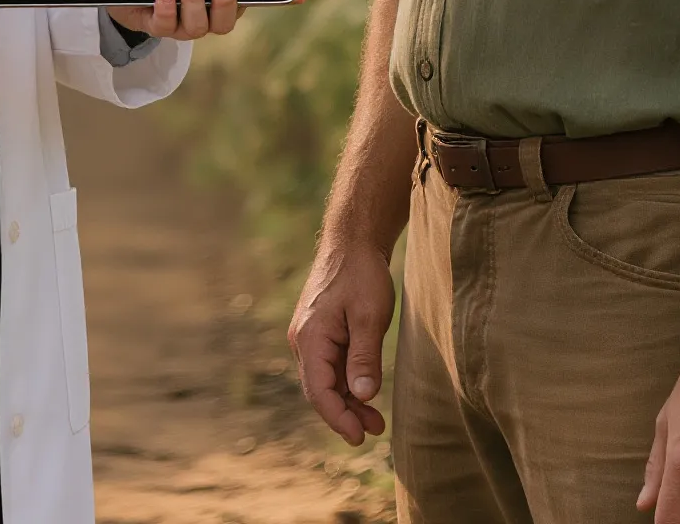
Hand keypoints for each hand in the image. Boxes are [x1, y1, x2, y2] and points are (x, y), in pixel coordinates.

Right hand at [287, 235, 393, 445]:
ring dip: (349, 402)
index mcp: (310, 338)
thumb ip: (364, 358)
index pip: (318, 391)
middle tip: (375, 431)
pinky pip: (331, 367)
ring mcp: (311, 338)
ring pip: (326, 381)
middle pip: (320, 390)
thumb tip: (363, 397)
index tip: (359, 437)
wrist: (352, 241)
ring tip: (376, 421)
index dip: (338, 418)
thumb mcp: (370, 316)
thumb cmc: (362, 274)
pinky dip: (348, 384)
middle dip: (345, 414)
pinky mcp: (322, 333)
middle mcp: (304, 341)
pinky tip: (366, 394)